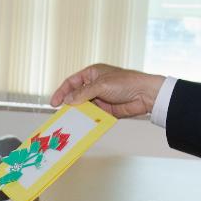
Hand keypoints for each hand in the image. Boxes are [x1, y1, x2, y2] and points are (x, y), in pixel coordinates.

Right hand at [49, 63, 163, 118]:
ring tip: (71, 122)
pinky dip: (89, 120)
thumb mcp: (101, 85)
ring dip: (79, 114)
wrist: (146, 94)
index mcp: (92, 74)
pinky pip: (94, 116)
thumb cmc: (126, 83)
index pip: (72, 82)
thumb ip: (83, 93)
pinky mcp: (107, 110)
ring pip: (84, 107)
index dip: (62, 92)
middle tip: (61, 116)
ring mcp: (101, 98)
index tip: (54, 103)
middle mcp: (95, 86)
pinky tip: (83, 126)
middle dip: (69, 105)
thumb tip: (68, 100)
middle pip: (76, 96)